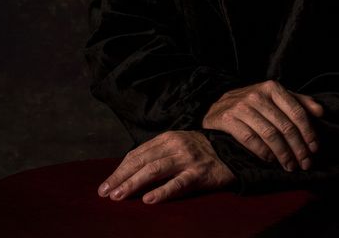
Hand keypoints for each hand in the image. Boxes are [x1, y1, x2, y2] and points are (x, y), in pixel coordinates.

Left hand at [98, 130, 235, 203]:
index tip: (106, 184)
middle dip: (121, 177)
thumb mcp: (178, 145)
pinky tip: (148, 200)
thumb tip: (130, 169)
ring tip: (119, 196)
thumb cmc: (201, 151)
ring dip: (134, 183)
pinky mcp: (199, 174)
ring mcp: (187, 159)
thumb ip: (158, 153)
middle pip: (142, 161)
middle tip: (105, 192)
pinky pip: (178, 183)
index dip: (120, 169)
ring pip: (155, 170)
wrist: (233, 150)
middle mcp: (175, 145)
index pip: (138, 153)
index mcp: (167, 138)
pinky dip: (162, 192)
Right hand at [202, 80, 323, 171]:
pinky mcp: (228, 119)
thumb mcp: (275, 97)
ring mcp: (241, 106)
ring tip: (290, 166)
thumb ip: (298, 102)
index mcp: (272, 87)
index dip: (308, 132)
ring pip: (269, 134)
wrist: (218, 106)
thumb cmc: (253, 104)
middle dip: (298, 148)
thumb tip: (321, 112)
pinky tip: (271, 160)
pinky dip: (263, 153)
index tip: (314, 149)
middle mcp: (257, 95)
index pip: (296, 111)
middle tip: (305, 164)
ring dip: (283, 154)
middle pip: (285, 126)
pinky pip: (250, 139)